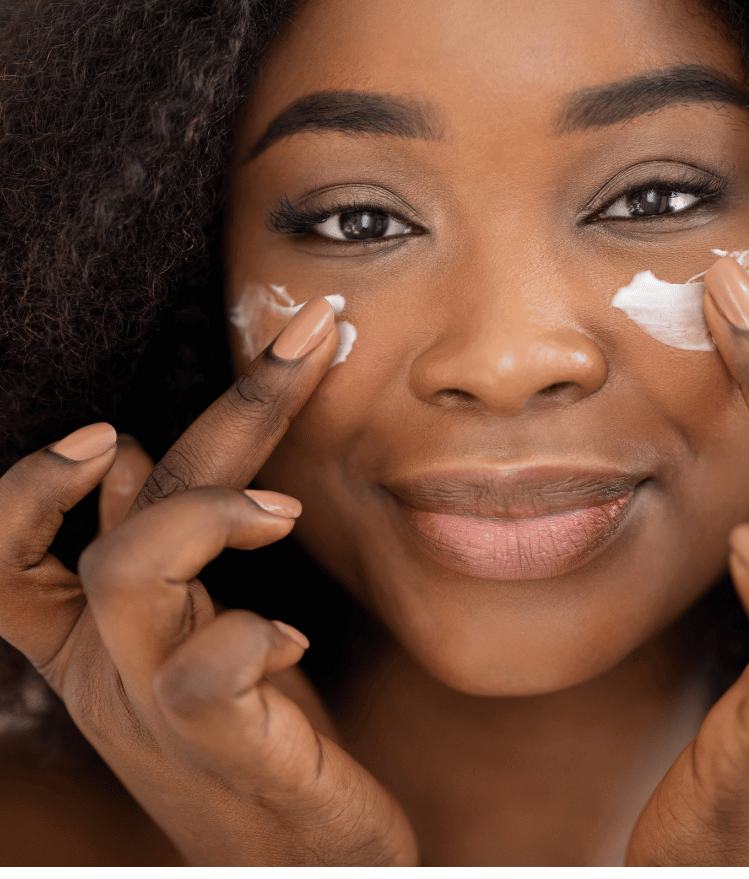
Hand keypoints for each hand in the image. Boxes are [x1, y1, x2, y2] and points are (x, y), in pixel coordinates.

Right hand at [0, 297, 418, 865]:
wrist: (292, 864)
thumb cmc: (251, 738)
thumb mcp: (194, 641)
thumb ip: (170, 557)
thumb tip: (143, 461)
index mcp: (99, 640)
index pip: (14, 554)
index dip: (34, 484)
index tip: (109, 427)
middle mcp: (115, 666)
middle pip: (121, 521)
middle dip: (226, 411)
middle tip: (307, 336)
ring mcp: (160, 708)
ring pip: (131, 576)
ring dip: (207, 515)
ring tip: (282, 512)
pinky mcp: (228, 747)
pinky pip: (208, 675)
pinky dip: (248, 636)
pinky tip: (289, 636)